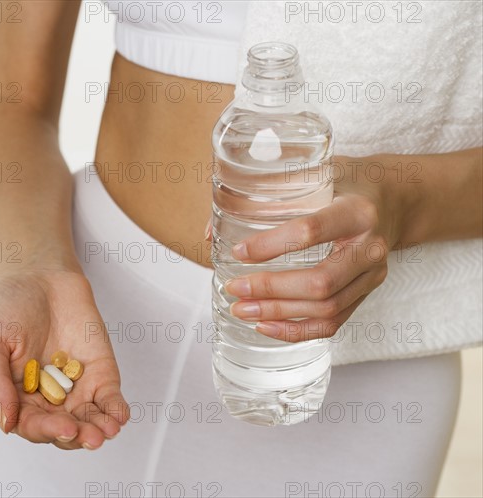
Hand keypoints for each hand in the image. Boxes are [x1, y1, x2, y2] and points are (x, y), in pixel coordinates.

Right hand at [0, 268, 128, 449]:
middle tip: (90, 437)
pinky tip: (120, 415)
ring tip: (108, 430)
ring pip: (88, 417)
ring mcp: (75, 384)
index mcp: (17, 396)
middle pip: (64, 427)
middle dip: (78, 435)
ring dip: (99, 427)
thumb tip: (6, 423)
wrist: (37, 273)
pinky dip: (115, 407)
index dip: (47, 430)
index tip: (63, 428)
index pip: (32, 424)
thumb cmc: (5, 306)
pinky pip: (108, 395)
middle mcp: (47, 396)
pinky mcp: (99, 369)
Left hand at [207, 156, 404, 341]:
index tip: (237, 252)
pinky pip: (335, 322)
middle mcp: (370, 246)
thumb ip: (267, 193)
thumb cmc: (348, 181)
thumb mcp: (317, 170)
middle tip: (234, 288)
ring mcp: (373, 274)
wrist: (396, 199)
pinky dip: (298, 330)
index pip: (310, 231)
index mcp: (356, 209)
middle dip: (270, 289)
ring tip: (241, 309)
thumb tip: (212, 232)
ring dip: (278, 314)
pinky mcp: (368, 291)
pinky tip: (266, 326)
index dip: (270, 245)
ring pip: (326, 308)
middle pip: (320, 281)